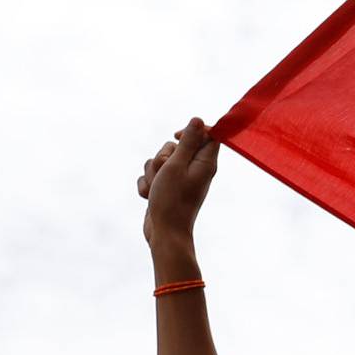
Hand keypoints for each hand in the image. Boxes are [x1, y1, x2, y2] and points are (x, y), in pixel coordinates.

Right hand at [139, 119, 218, 257]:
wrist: (163, 233)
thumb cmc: (172, 200)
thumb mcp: (177, 165)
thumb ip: (187, 142)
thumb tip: (198, 120)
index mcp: (205, 162)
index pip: (207, 134)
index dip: (190, 131)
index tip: (176, 136)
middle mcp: (194, 170)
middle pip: (175, 146)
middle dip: (162, 157)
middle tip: (165, 173)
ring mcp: (179, 180)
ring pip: (158, 161)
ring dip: (152, 173)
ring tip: (157, 189)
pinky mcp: (166, 189)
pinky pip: (151, 176)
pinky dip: (147, 185)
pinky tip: (150, 197)